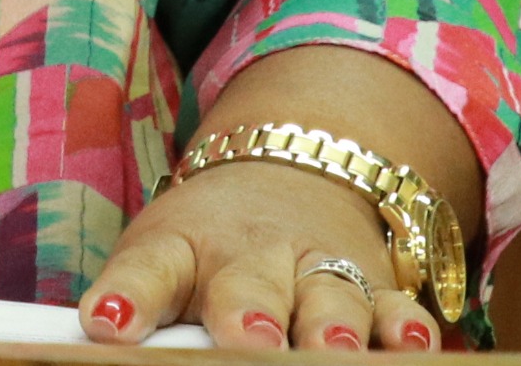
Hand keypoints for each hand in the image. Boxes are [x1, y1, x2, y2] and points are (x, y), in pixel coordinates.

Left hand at [81, 160, 437, 352]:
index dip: (128, 298)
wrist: (280, 174)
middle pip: (248, 283)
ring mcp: (315, 266)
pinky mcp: (371, 284)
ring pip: (328, 294)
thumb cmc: (202, 246)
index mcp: (181, 248)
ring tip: (332, 346)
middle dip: (249, 312)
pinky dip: (404, 323)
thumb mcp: (160, 261)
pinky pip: (393, 304)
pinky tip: (412, 341)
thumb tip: (112, 347)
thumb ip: (141, 305)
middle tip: (247, 338)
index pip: (148, 269)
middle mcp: (250, 255)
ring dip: (331, 323)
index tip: (108, 325)